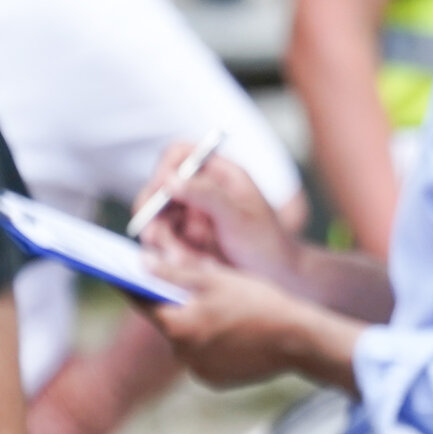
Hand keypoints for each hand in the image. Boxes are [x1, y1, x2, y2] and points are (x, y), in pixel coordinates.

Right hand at [135, 142, 299, 285]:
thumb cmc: (267, 242)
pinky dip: (174, 255)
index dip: (165, 169)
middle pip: (159, 190)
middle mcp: (200, 190)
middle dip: (155, 216)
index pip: (180, 155)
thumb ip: (207, 196)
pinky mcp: (184, 239)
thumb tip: (171, 179)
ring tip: (189, 261)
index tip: (161, 191)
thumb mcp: (239, 218)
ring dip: (167, 242)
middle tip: (156, 237)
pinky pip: (165, 244)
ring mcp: (190, 214)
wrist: (277, 278)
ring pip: (158, 221)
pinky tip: (198, 266)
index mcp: (219, 174)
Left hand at [138, 243, 348, 389]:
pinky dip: (211, 345)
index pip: (141, 301)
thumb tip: (139, 263)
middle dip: (175, 305)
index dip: (131, 284)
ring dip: (195, 326)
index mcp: (178, 326)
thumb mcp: (217, 279)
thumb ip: (173, 273)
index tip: (119, 271)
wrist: (301, 341)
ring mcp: (199, 370)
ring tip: (223, 312)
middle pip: (167, 322)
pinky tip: (235, 333)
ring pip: (187, 340)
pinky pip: (204, 357)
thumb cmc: (261, 303)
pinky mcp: (215, 381)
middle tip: (192, 289)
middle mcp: (182, 354)